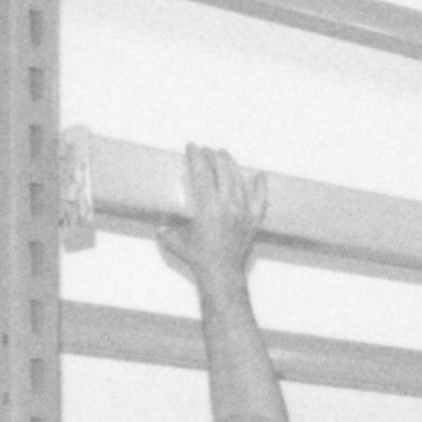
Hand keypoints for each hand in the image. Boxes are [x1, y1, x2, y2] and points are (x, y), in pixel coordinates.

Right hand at [157, 144, 264, 291]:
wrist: (221, 274)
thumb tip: (161, 226)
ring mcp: (243, 212)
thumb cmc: (199, 258)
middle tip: (206, 150)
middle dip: (213, 156)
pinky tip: (259, 175)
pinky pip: (260, 199)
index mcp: (208, 207)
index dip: (196, 157)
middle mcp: (228, 206)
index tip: (192, 147)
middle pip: (222, 171)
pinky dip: (260, 186)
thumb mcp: (174, 241)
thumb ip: (165, 230)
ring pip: (239, 180)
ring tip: (224, 155)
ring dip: (231, 164)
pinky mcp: (254, 220)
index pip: (202, 173)